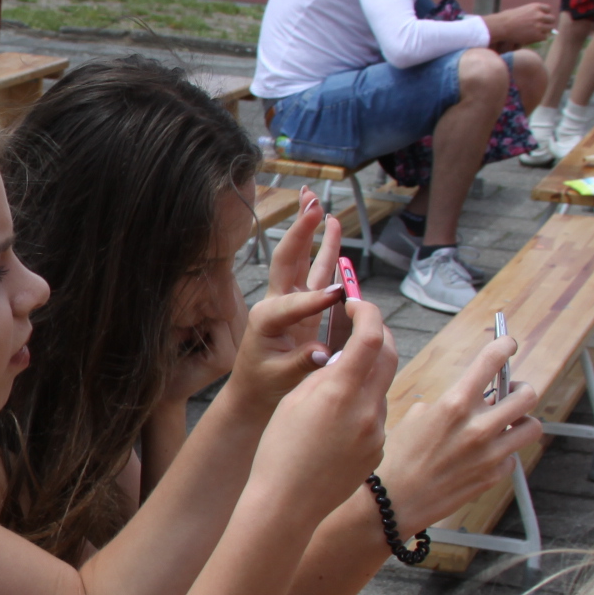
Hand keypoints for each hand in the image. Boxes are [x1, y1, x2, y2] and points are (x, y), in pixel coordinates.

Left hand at [220, 193, 347, 416]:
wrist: (254, 393)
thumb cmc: (264, 386)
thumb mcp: (280, 379)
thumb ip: (300, 364)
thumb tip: (322, 352)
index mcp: (266, 319)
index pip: (294, 302)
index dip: (316, 299)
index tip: (339, 295)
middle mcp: (275, 302)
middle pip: (289, 258)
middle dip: (300, 229)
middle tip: (311, 201)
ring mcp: (289, 301)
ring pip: (302, 259)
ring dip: (310, 231)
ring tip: (318, 203)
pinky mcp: (302, 305)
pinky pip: (317, 272)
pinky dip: (326, 250)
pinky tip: (333, 229)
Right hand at [246, 297, 397, 524]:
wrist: (287, 503)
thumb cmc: (279, 450)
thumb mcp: (294, 400)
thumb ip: (326, 374)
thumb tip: (349, 355)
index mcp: (340, 391)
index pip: (370, 335)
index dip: (368, 312)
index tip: (357, 305)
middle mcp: (367, 409)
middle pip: (390, 354)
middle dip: (379, 334)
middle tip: (362, 327)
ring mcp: (377, 431)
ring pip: (381, 387)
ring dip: (368, 375)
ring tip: (337, 386)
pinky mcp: (378, 450)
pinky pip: (377, 417)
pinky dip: (364, 407)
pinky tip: (338, 425)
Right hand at [368, 334, 540, 533]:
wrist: (394, 502)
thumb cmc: (398, 459)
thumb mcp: (415, 419)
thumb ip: (445, 405)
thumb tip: (463, 402)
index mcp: (454, 405)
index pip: (491, 363)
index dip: (505, 347)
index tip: (508, 344)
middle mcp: (477, 427)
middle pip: (526, 396)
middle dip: (521, 389)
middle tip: (512, 391)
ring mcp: (489, 454)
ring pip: (531, 427)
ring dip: (522, 421)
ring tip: (508, 423)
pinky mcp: (492, 476)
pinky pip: (512, 457)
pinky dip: (504, 452)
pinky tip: (486, 454)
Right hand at [483, 2, 554, 48]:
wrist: (502, 26)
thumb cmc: (507, 18)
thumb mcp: (521, 10)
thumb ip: (531, 13)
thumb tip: (538, 18)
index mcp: (536, 6)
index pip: (548, 9)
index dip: (545, 14)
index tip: (540, 18)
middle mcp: (539, 15)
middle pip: (551, 19)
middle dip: (547, 23)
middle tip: (540, 27)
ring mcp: (539, 25)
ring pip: (549, 29)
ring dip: (544, 31)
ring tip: (535, 33)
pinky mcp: (537, 35)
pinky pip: (544, 37)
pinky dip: (539, 38)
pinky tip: (531, 38)